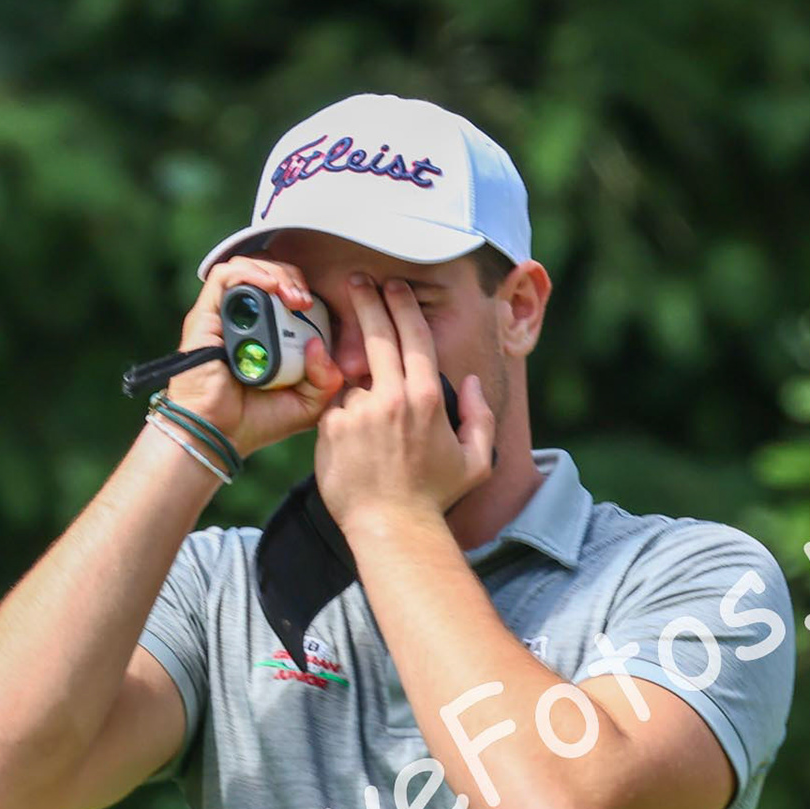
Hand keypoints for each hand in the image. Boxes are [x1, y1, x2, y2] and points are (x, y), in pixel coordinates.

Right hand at [168, 256, 344, 458]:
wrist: (218, 437)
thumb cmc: (256, 423)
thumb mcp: (308, 403)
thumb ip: (325, 378)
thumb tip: (320, 343)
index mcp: (266, 335)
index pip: (285, 292)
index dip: (304, 290)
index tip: (317, 310)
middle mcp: (242, 321)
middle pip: (268, 274)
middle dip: (293, 278)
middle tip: (304, 301)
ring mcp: (222, 317)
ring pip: (248, 268)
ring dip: (275, 273)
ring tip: (291, 296)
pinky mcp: (204, 316)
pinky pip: (225, 277)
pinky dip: (250, 274)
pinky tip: (271, 288)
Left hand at [314, 272, 494, 532]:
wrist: (390, 528)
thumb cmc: (433, 496)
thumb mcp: (475, 461)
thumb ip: (479, 417)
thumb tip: (466, 381)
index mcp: (425, 398)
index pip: (413, 336)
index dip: (402, 305)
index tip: (393, 286)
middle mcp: (390, 397)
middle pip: (376, 335)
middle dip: (366, 301)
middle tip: (356, 280)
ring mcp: (357, 411)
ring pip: (352, 377)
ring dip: (353, 379)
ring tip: (358, 394)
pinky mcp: (330, 428)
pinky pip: (334, 405)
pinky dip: (340, 410)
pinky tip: (348, 432)